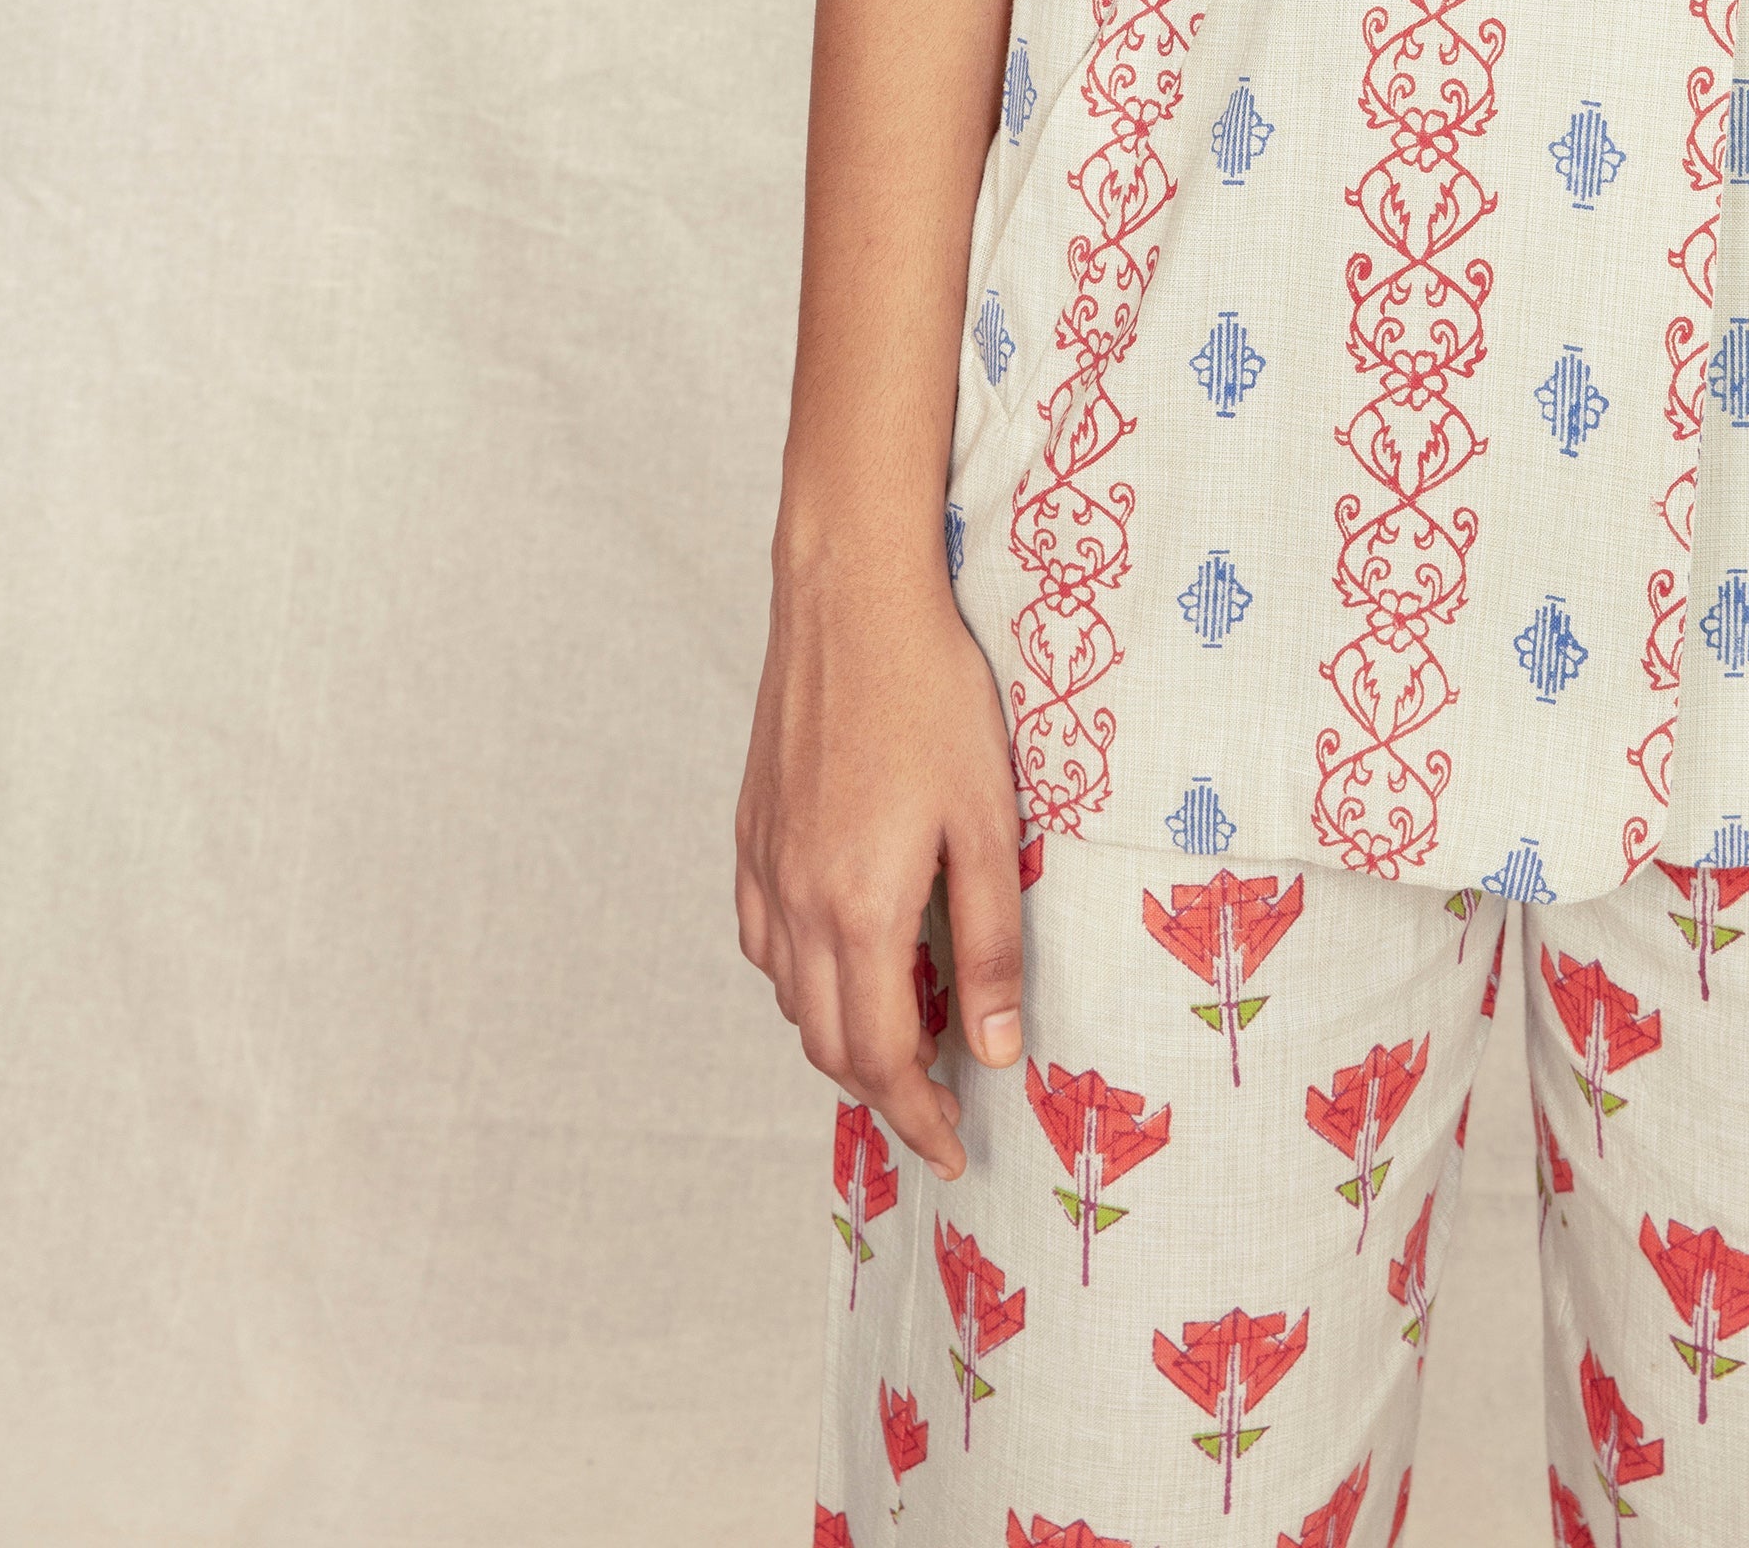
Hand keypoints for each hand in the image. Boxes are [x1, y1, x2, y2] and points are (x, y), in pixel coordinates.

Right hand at [734, 541, 1023, 1186]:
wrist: (850, 599)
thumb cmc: (933, 697)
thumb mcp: (988, 821)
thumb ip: (992, 942)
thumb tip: (997, 1048)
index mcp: (859, 909)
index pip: (879, 1057)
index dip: (917, 1116)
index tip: (953, 1149)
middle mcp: (797, 902)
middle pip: (825, 1043)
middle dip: (881, 1091)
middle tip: (938, 1104)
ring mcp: (765, 866)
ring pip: (788, 997)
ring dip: (839, 1034)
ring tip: (902, 1032)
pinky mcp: (752, 830)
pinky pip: (764, 939)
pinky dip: (799, 977)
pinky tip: (840, 956)